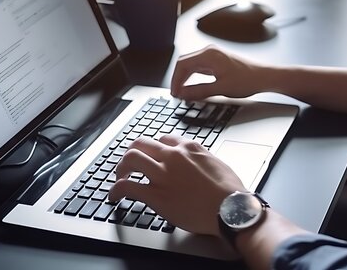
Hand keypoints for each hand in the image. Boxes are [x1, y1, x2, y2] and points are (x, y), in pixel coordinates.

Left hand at [108, 135, 245, 235]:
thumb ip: (201, 160)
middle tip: (129, 163)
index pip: (164, 138)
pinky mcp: (156, 195)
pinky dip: (116, 190)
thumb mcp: (217, 164)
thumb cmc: (230, 191)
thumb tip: (197, 163)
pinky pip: (128, 187)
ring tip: (119, 177)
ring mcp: (163, 174)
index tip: (153, 156)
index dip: (155, 148)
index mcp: (190, 147)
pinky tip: (115, 196)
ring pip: (131, 159)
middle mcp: (173, 156)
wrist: (232, 209)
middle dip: (132, 152)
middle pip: (142, 143)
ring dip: (121, 168)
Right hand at [170, 45, 264, 99]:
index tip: (174, 93)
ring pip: (191, 65)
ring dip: (185, 78)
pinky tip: (192, 86)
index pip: (182, 65)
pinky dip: (193, 77)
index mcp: (209, 55)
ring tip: (182, 92)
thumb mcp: (221, 89)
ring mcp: (213, 55)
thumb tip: (183, 94)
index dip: (175, 80)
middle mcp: (210, 51)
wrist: (264, 77)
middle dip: (178, 79)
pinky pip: (199, 67)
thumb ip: (199, 92)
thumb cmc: (248, 80)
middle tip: (176, 94)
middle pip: (185, 63)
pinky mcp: (217, 60)